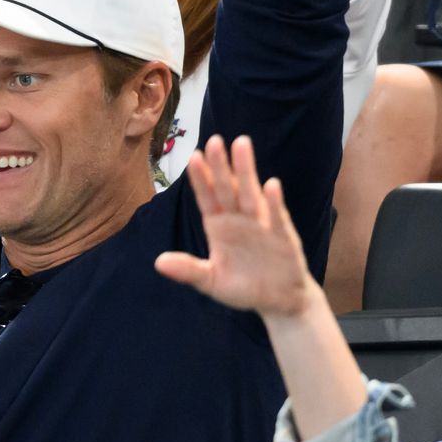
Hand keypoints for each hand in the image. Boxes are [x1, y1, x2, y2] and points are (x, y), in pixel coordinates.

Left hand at [155, 135, 317, 317]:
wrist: (278, 301)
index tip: (192, 157)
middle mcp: (239, 220)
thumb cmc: (242, 286)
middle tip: (214, 140)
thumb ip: (188, 270)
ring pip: (251, 194)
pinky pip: (276, 217)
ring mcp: (261, 225)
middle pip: (227, 188)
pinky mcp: (283, 237)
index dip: (200, 179)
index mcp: (218, 226)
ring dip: (246, 171)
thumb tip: (158, 263)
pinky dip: (273, 202)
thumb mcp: (210, 281)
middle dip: (221, 166)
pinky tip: (271, 185)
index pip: (207, 198)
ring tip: (242, 145)